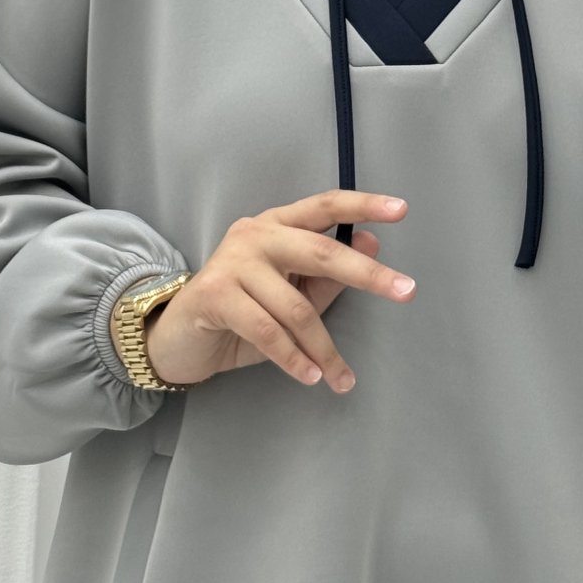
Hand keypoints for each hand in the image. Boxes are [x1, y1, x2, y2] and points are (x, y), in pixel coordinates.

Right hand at [137, 190, 413, 394]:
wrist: (177, 339)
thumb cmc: (240, 314)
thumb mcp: (289, 294)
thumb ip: (326, 274)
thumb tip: (373, 244)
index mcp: (277, 224)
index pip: (324, 206)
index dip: (362, 205)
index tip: (401, 209)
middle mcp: (255, 234)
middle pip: (320, 250)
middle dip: (366, 273)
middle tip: (406, 291)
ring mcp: (233, 262)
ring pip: (295, 307)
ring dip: (324, 348)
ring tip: (341, 377)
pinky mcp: (215, 295)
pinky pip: (267, 330)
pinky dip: (293, 357)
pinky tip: (311, 377)